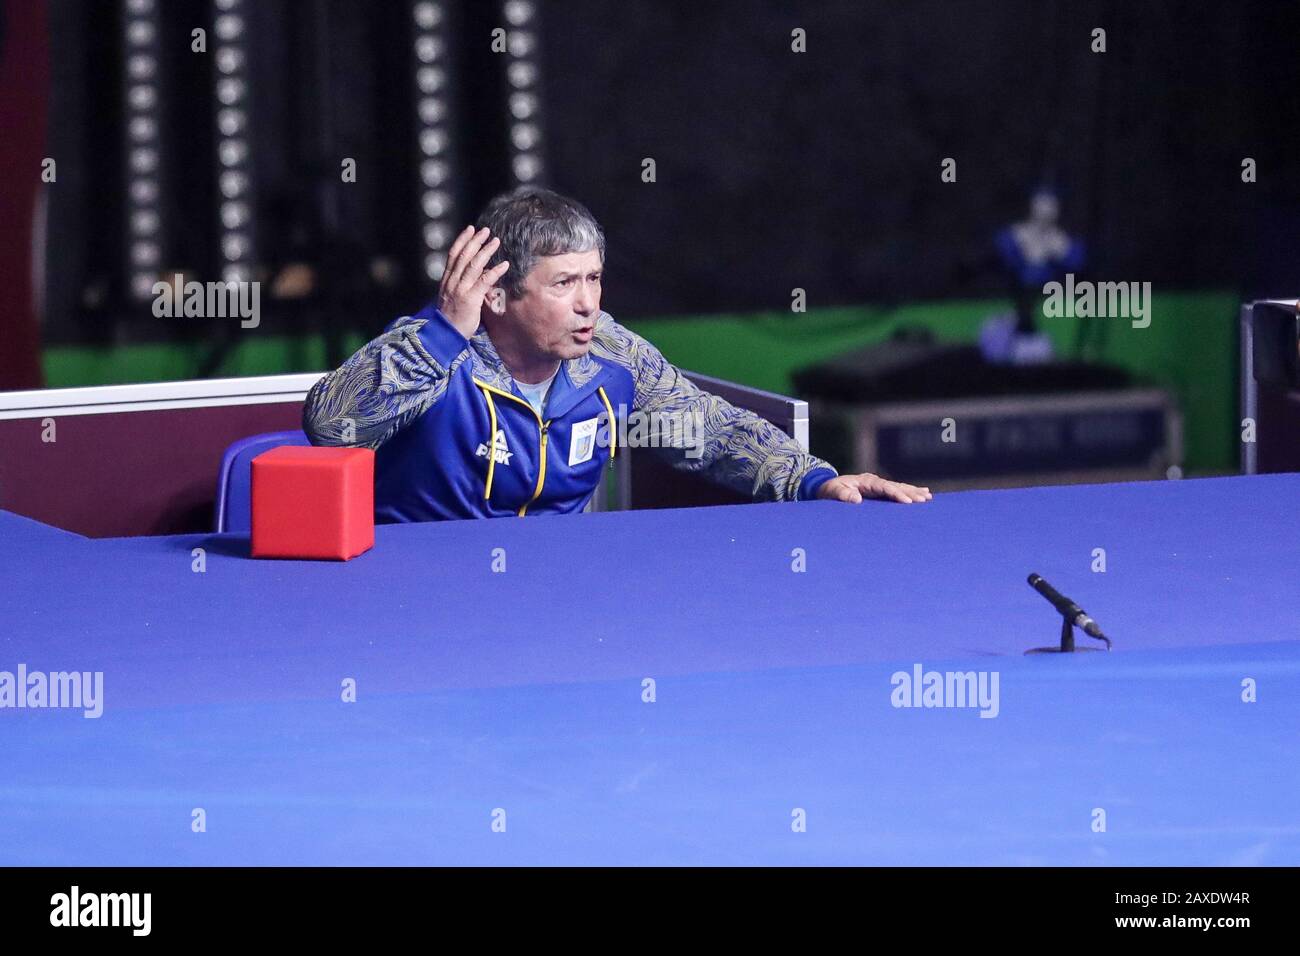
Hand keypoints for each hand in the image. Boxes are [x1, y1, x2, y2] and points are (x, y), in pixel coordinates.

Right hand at [437, 226, 510, 338]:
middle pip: (464, 256)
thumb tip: (480, 274)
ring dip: (486, 251)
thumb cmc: (452, 319)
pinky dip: (495, 271)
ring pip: (473, 265)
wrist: (445, 336)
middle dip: (475, 241)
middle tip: (486, 230)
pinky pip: (484, 281)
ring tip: (496, 241)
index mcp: (447, 281)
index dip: (462, 240)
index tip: (470, 229)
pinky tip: (505, 264)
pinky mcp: (470, 299)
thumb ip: (463, 285)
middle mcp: (452, 282)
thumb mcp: (453, 298)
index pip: (453, 255)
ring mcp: (460, 290)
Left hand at [816, 473, 932, 503]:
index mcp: (866, 481)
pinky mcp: (879, 491)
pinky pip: (896, 491)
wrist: (827, 488)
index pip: (884, 487)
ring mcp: (878, 486)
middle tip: (924, 499)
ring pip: (899, 487)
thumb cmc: (830, 491)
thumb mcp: (832, 492)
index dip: (896, 494)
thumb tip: (856, 499)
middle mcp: (874, 482)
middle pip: (895, 486)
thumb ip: (843, 495)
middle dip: (910, 492)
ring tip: (928, 497)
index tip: (907, 501)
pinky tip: (922, 494)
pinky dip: (909, 492)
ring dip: (913, 492)